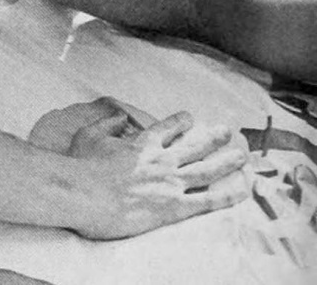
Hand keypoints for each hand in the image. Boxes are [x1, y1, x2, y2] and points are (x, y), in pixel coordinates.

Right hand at [68, 109, 249, 238]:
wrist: (83, 194)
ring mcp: (170, 183)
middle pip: (194, 146)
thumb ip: (106, 124)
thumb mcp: (88, 135)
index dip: (180, 121)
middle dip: (212, 138)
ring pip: (207, 170)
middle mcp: (161, 160)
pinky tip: (242, 190)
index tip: (190, 117)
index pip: (166, 128)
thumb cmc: (81, 166)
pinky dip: (227, 195)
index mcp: (141, 144)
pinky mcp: (175, 206)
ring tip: (242, 156)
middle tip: (227, 131)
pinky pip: (208, 200)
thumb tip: (120, 116)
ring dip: (227, 162)